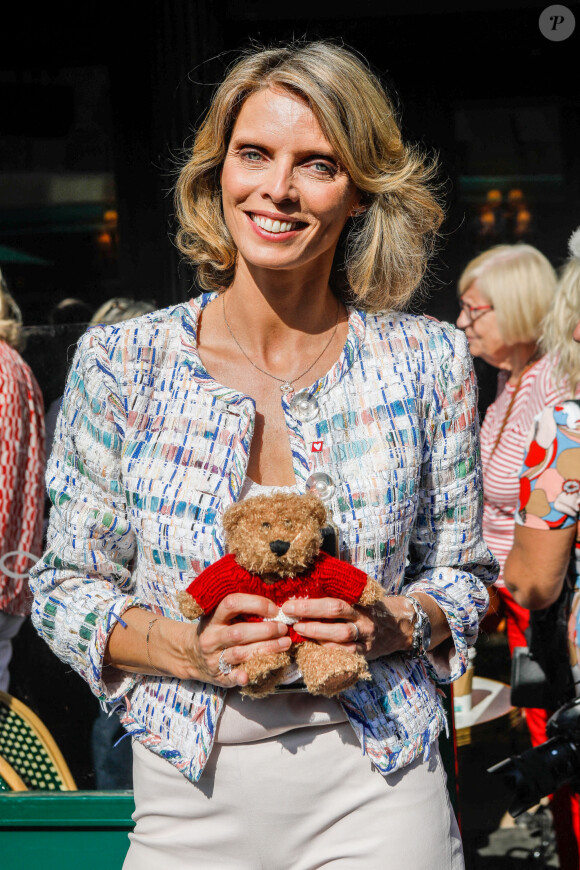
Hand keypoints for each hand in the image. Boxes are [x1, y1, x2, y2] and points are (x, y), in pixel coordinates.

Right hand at [185, 593, 291, 686]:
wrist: (189, 655)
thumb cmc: (215, 631)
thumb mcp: (220, 617)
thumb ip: (241, 611)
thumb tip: (275, 607)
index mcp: (213, 618)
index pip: (231, 604)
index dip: (255, 604)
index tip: (274, 609)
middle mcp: (211, 637)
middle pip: (239, 632)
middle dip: (265, 630)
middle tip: (283, 628)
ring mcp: (213, 657)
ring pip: (240, 653)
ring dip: (266, 649)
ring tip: (285, 643)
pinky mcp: (217, 675)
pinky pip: (229, 677)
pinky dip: (239, 677)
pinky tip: (248, 677)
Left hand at [280, 594, 414, 659]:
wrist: (399, 627)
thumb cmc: (371, 608)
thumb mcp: (359, 596)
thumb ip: (338, 593)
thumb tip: (304, 586)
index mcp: (361, 603)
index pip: (334, 603)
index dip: (311, 604)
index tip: (290, 604)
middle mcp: (364, 620)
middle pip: (336, 617)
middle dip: (310, 616)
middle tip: (289, 616)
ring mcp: (366, 639)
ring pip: (341, 639)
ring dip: (317, 635)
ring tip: (298, 631)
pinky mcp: (365, 655)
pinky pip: (346, 655)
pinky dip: (328, 651)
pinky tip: (313, 647)